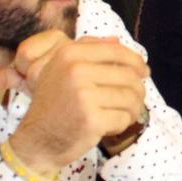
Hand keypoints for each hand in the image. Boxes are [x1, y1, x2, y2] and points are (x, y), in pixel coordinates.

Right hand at [0, 34, 149, 176]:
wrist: (37, 140)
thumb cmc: (55, 104)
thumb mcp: (62, 69)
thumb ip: (88, 50)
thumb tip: (117, 39)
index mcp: (69, 54)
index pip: (117, 51)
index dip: (136, 61)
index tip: (144, 72)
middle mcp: (75, 71)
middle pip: (129, 75)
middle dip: (138, 89)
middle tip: (135, 99)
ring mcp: (84, 96)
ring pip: (131, 97)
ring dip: (134, 108)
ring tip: (124, 113)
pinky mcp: (92, 119)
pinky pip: (124, 117)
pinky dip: (123, 124)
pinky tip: (111, 126)